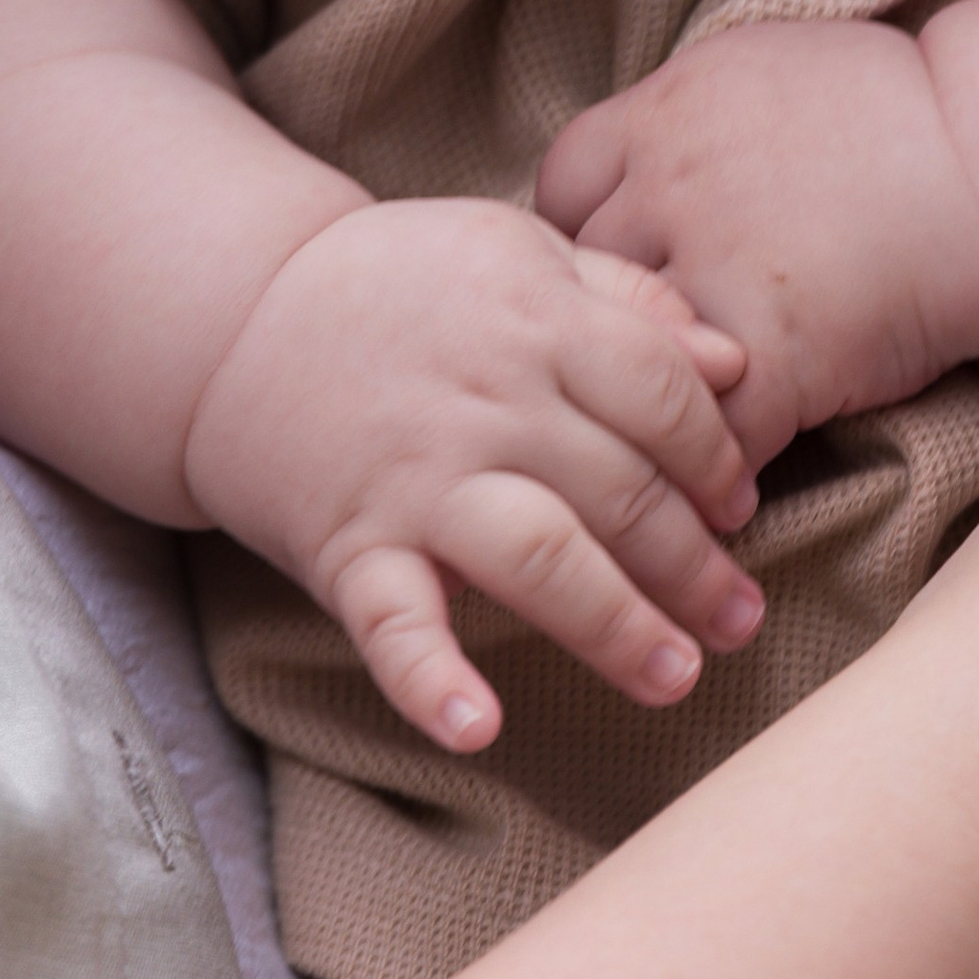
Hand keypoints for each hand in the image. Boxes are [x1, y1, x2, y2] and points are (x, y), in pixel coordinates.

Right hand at [183, 197, 765, 753]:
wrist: (238, 316)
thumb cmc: (402, 288)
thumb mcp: (519, 252)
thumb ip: (628, 299)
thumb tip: (734, 361)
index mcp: (536, 318)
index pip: (661, 394)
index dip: (715, 457)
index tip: (738, 506)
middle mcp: (486, 399)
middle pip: (620, 490)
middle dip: (694, 565)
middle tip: (740, 620)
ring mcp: (416, 477)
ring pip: (541, 557)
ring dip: (616, 625)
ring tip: (675, 675)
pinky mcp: (350, 544)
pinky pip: (393, 620)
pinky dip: (429, 678)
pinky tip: (476, 727)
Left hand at [533, 22, 978, 466]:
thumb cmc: (894, 110)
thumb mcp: (757, 69)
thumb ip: (682, 116)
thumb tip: (636, 156)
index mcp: (663, 114)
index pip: (562, 189)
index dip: (583, 242)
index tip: (610, 285)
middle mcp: (669, 186)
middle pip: (582, 284)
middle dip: (599, 335)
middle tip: (617, 383)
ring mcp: (717, 271)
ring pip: (633, 369)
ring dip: (645, 417)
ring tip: (653, 460)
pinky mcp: (776, 353)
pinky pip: (713, 436)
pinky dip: (718, 476)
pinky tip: (731, 499)